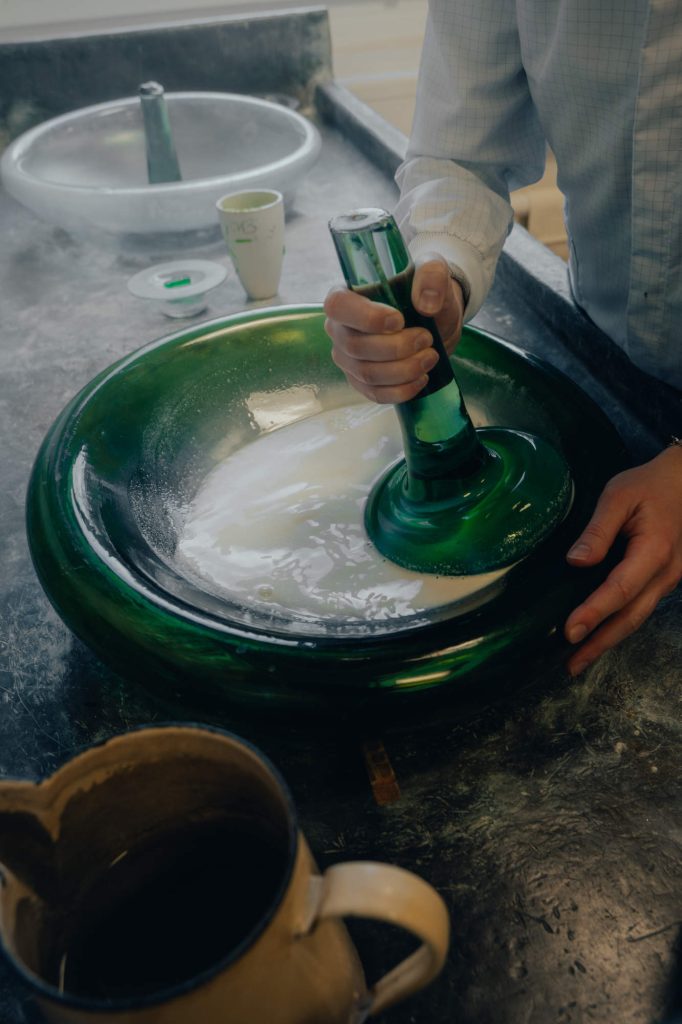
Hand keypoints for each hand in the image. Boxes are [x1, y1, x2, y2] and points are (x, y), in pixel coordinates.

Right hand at [323, 254, 464, 403]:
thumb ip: (432, 275)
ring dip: (404, 370)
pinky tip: (421, 379)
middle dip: (397, 348)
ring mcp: (348, 358)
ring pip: (367, 374)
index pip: (338, 307)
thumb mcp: (434, 271)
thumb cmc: (424, 292)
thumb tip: (426, 304)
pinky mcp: (362, 382)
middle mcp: (339, 329)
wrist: (434, 321)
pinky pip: (375, 394)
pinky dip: (402, 390)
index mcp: (346, 295)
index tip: (399, 320)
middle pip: (356, 346)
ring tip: (430, 356)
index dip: (365, 318)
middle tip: (427, 339)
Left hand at [564, 445, 681, 674]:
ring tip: (577, 661)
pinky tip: (597, 636)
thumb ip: (597, 529)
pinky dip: (618, 626)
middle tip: (570, 666)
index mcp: (654, 551)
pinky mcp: (663, 581)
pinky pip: (640, 609)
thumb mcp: (619, 495)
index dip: (594, 612)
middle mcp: (665, 573)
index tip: (569, 632)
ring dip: (608, 641)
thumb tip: (576, 561)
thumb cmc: (650, 486)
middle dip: (600, 644)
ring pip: (637, 618)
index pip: (620, 590)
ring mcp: (668, 580)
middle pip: (631, 617)